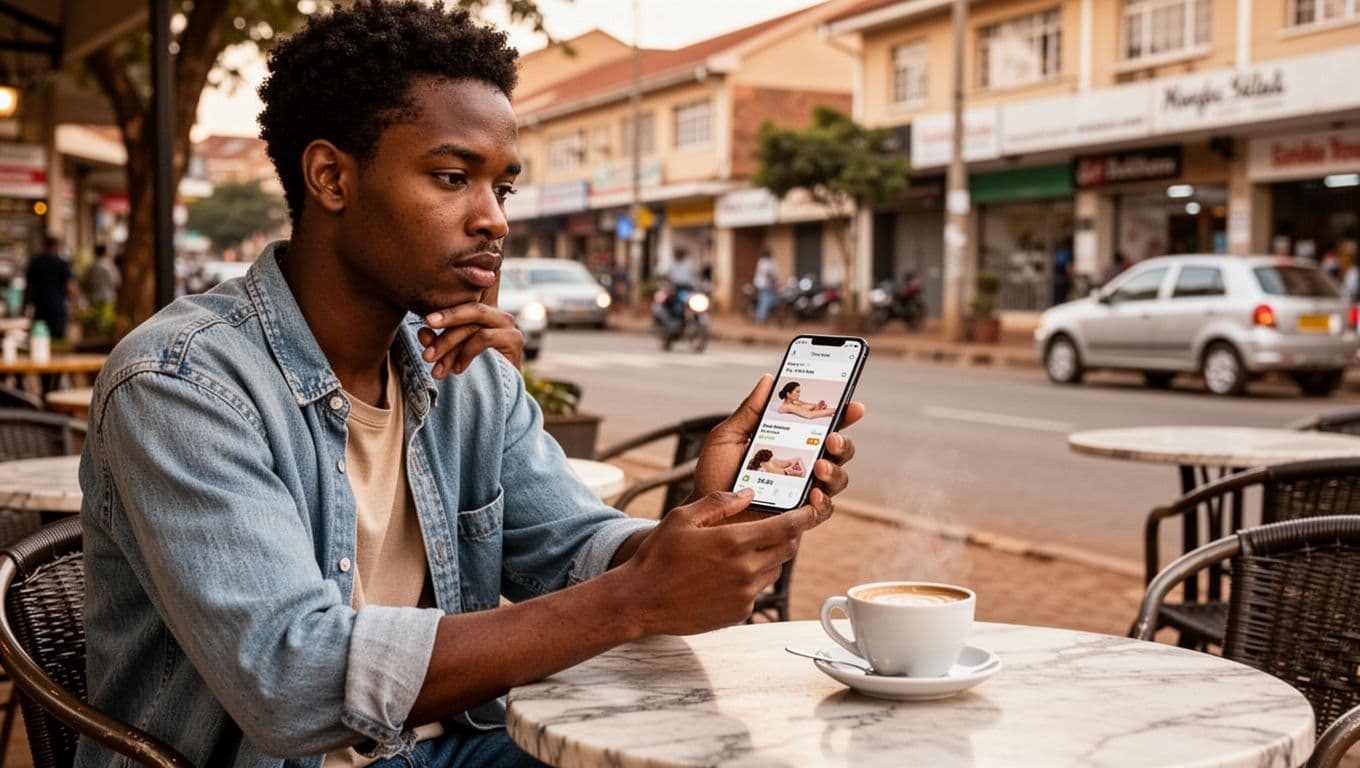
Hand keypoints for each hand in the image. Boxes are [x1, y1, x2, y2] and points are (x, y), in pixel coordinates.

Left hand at [418, 278, 524, 376]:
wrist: (501, 393)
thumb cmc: (477, 372)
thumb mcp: (453, 353)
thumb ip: (440, 341)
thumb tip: (423, 333)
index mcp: (485, 314)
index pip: (464, 305)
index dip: (444, 313)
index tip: (425, 324)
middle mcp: (498, 315)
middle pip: (471, 310)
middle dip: (445, 325)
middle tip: (427, 347)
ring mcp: (508, 326)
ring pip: (474, 326)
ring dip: (450, 344)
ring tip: (435, 365)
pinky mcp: (514, 339)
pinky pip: (484, 337)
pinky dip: (467, 352)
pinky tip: (457, 368)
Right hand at [620, 489, 816, 633]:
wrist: (640, 601)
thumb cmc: (658, 556)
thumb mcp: (683, 518)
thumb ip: (719, 503)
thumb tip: (748, 494)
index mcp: (734, 542)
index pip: (787, 527)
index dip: (806, 516)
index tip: (814, 508)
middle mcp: (745, 570)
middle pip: (787, 549)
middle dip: (787, 536)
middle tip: (775, 526)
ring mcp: (744, 595)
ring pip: (774, 571)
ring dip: (768, 558)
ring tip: (742, 551)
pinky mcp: (739, 613)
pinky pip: (757, 592)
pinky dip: (751, 580)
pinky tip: (725, 575)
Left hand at [691, 374, 862, 521]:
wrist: (702, 514)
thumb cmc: (714, 476)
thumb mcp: (727, 437)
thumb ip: (749, 410)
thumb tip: (769, 379)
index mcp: (791, 443)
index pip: (823, 426)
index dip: (843, 415)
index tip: (853, 406)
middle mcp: (803, 467)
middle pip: (839, 452)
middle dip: (843, 443)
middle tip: (832, 438)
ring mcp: (804, 493)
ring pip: (837, 480)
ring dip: (835, 471)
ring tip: (820, 468)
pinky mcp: (799, 519)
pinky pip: (822, 511)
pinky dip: (823, 503)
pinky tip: (814, 496)